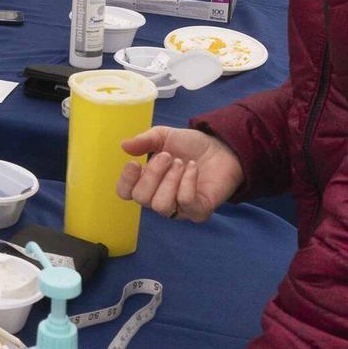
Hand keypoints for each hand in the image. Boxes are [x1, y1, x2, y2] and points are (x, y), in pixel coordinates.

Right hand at [117, 127, 244, 221]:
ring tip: (182, 163)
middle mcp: (160, 199)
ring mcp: (179, 209)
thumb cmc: (191, 146)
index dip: (126, 180)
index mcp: (147, 183)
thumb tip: (124, 145)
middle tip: (168, 156)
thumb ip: (144, 140)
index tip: (135, 163)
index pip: (126, 193)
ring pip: (161, 205)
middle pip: (142, 199)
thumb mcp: (164, 136)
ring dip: (171, 179)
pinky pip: (185, 202)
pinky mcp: (199, 211)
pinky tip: (193, 168)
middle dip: (153, 174)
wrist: (222, 148)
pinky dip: (188, 181)